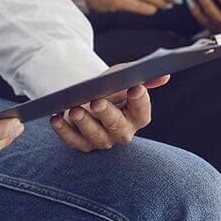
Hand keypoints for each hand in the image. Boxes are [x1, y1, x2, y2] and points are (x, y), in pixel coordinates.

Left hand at [49, 74, 169, 151]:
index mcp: (137, 117)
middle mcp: (122, 132)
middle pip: (118, 127)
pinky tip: (55, 118)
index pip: (142, 112)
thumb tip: (164, 75)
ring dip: (83, 123)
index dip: (140, 101)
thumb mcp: (123, 79)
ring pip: (95, 136)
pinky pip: (73, 141)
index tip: (135, 87)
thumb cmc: (109, 88)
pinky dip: (63, 131)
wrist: (88, 97)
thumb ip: (142, 77)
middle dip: (107, 114)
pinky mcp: (82, 144)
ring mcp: (102, 141)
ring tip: (74, 109)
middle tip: (97, 101)